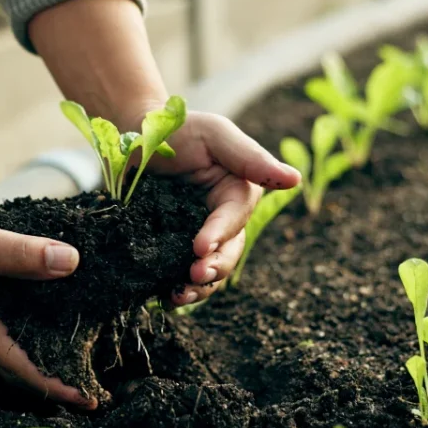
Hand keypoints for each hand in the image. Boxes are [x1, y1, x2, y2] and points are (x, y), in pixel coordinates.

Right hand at [0, 192, 96, 409]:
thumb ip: (25, 256)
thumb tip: (72, 263)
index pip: (24, 366)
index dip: (58, 384)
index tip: (91, 399)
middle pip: (24, 351)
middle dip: (58, 364)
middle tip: (95, 371)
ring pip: (20, 322)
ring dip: (50, 329)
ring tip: (85, 332)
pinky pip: (14, 294)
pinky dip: (38, 295)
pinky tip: (56, 282)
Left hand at [130, 109, 301, 304]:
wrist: (132, 137)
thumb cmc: (177, 129)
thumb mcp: (214, 135)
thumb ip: (250, 158)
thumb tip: (295, 180)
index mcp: (238, 194)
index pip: (234, 219)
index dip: (220, 235)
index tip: (199, 247)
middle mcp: (223, 221)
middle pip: (229, 252)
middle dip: (214, 268)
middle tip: (193, 276)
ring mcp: (197, 236)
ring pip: (210, 270)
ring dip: (199, 288)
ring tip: (178, 296)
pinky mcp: (173, 247)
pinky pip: (180, 274)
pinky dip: (177, 289)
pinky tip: (164, 298)